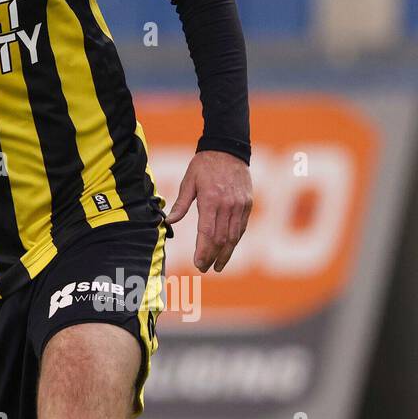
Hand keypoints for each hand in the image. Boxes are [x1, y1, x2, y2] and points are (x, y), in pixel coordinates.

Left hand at [168, 150, 252, 272]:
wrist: (228, 150)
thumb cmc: (204, 165)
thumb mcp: (188, 181)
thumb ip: (180, 204)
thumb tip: (169, 221)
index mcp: (211, 200)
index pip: (208, 233)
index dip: (203, 251)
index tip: (198, 264)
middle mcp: (228, 205)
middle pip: (222, 239)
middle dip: (213, 257)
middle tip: (205, 268)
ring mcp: (240, 205)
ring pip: (234, 236)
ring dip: (226, 253)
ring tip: (218, 265)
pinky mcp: (247, 204)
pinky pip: (241, 227)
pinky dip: (235, 241)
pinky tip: (228, 249)